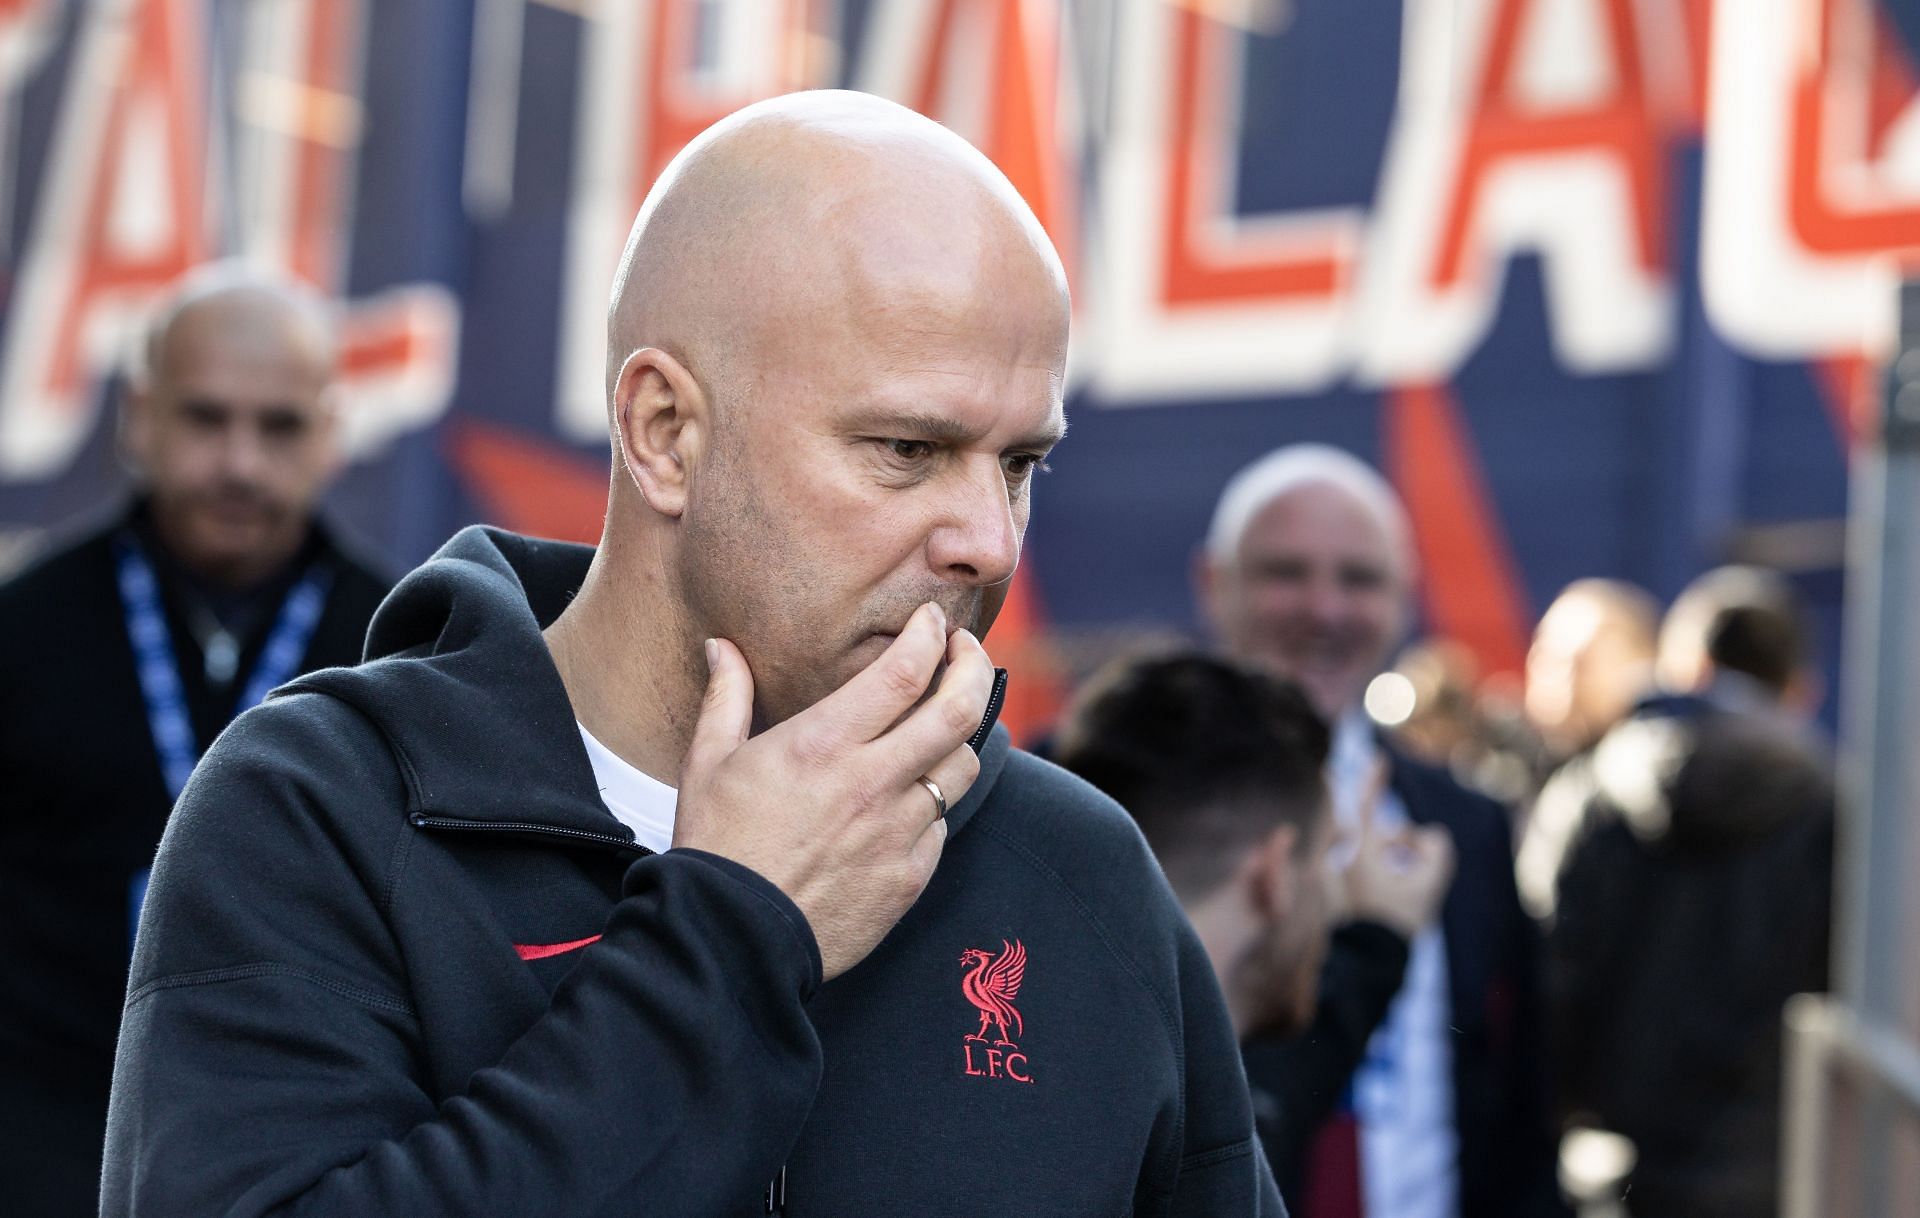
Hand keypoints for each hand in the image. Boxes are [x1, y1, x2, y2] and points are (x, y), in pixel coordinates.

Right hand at [673, 602, 991, 979]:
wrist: (731, 941)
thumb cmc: (717, 846)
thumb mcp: (708, 764)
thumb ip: (726, 697)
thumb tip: (720, 645)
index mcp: (824, 745)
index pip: (905, 671)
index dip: (929, 634)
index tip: (932, 621)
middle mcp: (872, 782)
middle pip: (959, 710)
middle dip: (975, 666)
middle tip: (968, 651)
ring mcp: (898, 831)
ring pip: (963, 766)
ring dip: (958, 736)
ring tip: (941, 725)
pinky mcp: (910, 876)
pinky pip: (942, 824)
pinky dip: (933, 802)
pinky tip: (910, 797)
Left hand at [1338, 760, 1455, 939]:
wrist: (1371, 966)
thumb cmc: (1398, 924)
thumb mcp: (1430, 884)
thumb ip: (1435, 849)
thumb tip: (1426, 838)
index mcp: (1359, 856)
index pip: (1362, 806)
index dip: (1372, 781)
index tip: (1378, 759)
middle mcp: (1340, 862)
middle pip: (1378, 834)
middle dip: (1401, 843)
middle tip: (1416, 862)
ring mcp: (1334, 879)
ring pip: (1373, 853)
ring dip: (1393, 860)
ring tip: (1408, 886)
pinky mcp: (1335, 893)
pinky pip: (1365, 869)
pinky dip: (1383, 873)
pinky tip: (1397, 893)